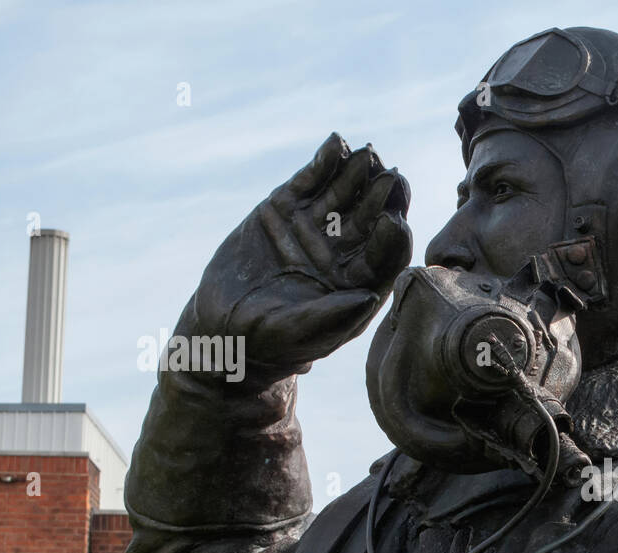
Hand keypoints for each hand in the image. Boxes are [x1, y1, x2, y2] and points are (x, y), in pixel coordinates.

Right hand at [191, 133, 411, 370]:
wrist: (222, 326)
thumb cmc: (266, 342)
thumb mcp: (296, 334)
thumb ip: (330, 316)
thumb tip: (368, 298)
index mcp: (357, 284)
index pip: (385, 256)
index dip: (392, 239)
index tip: (395, 221)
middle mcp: (343, 253)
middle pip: (372, 219)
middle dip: (381, 199)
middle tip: (390, 177)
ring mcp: (315, 227)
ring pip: (343, 195)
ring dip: (357, 174)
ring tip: (366, 154)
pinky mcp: (285, 209)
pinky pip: (310, 181)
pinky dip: (323, 163)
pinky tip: (335, 145)